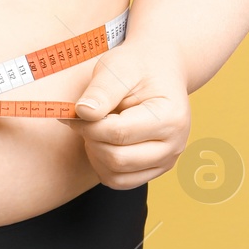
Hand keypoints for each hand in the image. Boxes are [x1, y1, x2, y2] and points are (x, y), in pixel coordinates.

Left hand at [62, 40, 191, 189]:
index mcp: (171, 117)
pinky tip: (103, 142)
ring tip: (98, 128)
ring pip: (116, 176)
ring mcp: (167, 160)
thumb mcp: (118, 67)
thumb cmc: (138, 66)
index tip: (73, 113)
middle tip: (86, 119)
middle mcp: (175, 144)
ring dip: (96, 154)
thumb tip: (83, 113)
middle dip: (92, 139)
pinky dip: (104, 166)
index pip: (118, 133)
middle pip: (117, 159)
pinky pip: (119, 181)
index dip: (87, 125)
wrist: (159, 68)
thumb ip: (101, 91)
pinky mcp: (155, 169)